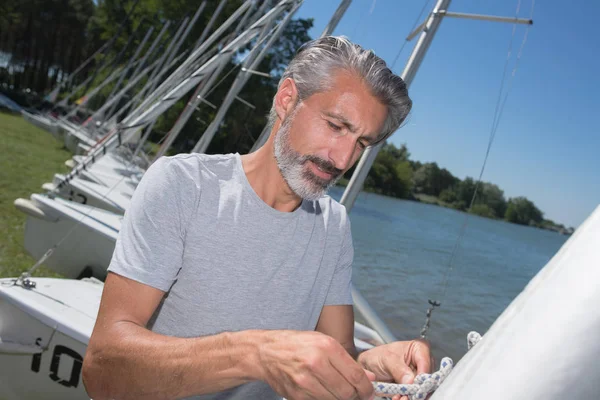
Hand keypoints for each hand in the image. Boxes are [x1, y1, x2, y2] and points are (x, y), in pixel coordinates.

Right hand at [257, 330, 375, 399]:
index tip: (369, 391)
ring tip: (335, 389)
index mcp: (326, 346)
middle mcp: (316, 363)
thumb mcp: (323, 342)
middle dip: (354, 395)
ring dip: (339, 398)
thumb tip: (369, 377)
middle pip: (347, 392)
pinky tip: (321, 390)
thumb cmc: (295, 344)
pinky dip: (324, 399)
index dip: (367, 388)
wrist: (266, 351)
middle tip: (354, 393)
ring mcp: (305, 381)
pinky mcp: (296, 395)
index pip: (356, 375)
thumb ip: (347, 360)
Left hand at [357, 339, 432, 399]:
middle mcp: (422, 363)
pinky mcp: (413, 386)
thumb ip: (398, 369)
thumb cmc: (378, 356)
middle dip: (415, 389)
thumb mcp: (386, 359)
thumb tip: (411, 381)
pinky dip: (406, 398)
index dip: (421, 376)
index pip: (426, 364)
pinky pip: (414, 394)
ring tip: (398, 397)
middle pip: (426, 379)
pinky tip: (397, 398)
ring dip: (410, 396)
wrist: (369, 366)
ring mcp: (418, 375)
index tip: (413, 385)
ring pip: (421, 389)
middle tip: (404, 396)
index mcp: (419, 349)